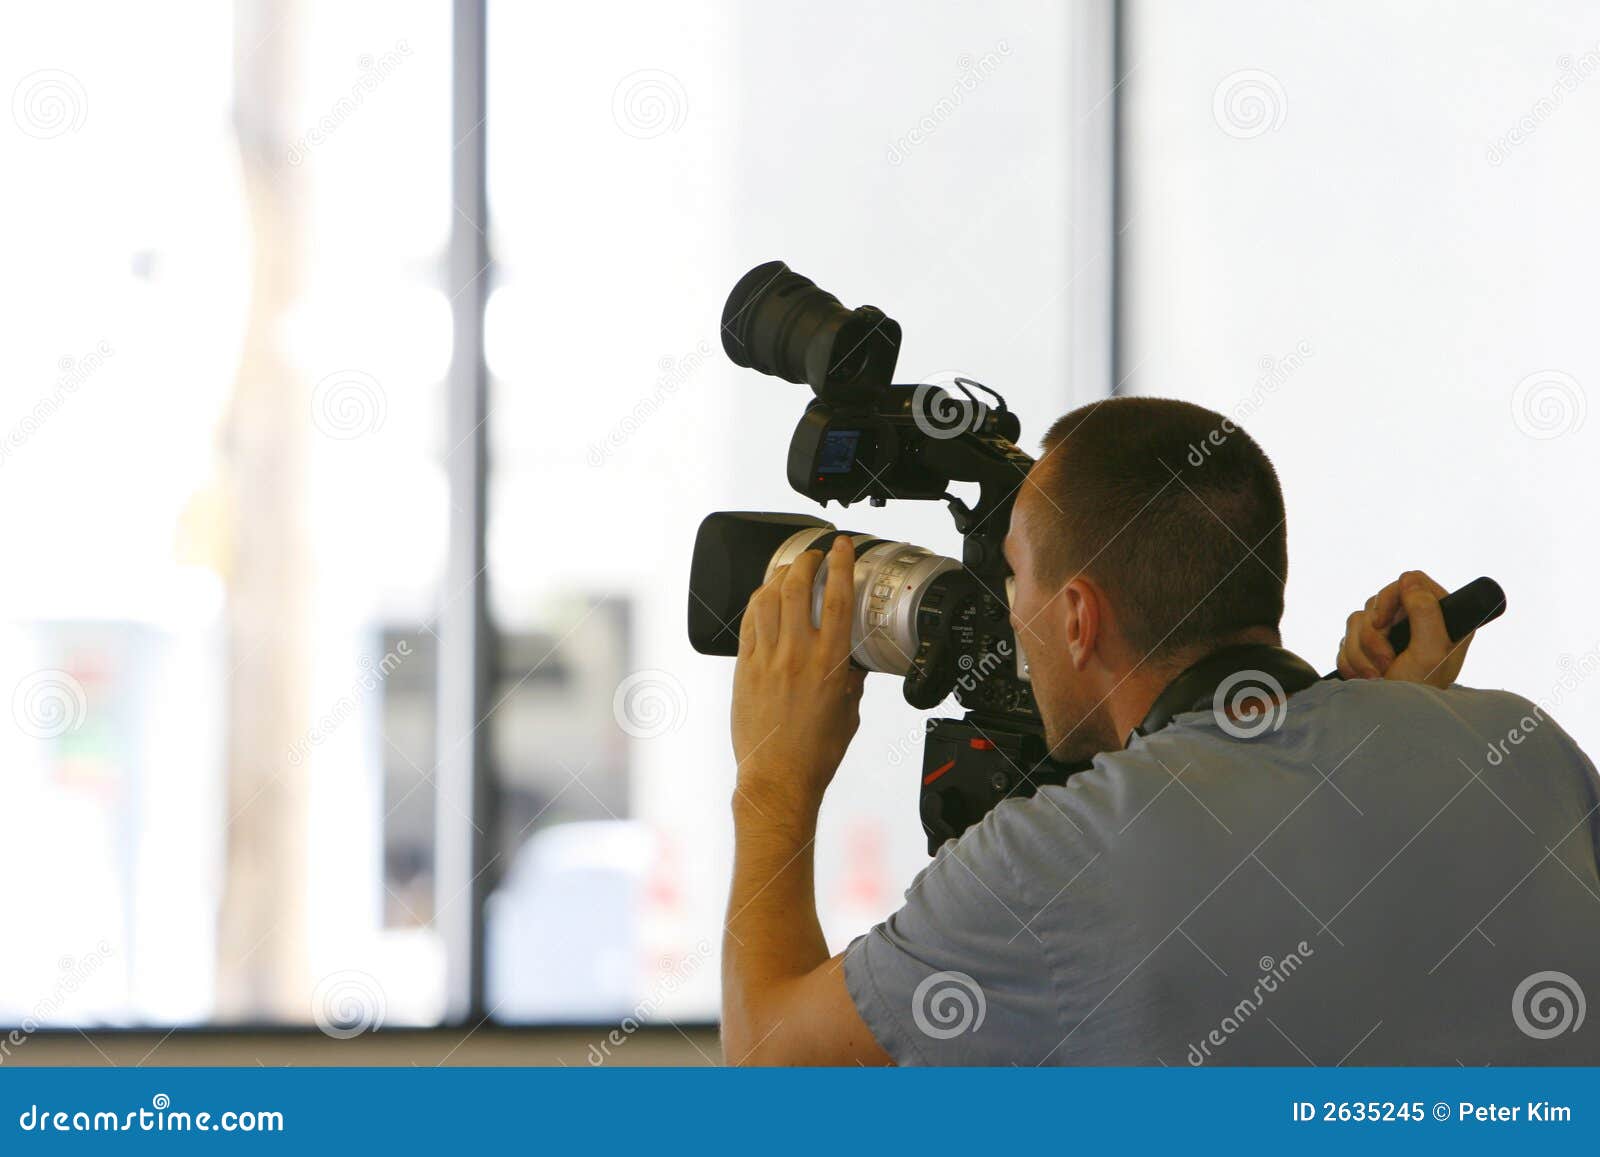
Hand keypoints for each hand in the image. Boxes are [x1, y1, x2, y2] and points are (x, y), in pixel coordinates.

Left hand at [731, 536, 865, 817]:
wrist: (778, 778)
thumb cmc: (814, 754)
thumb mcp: (849, 713)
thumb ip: (851, 681)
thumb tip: (853, 664)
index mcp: (829, 663)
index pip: (837, 598)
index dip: (840, 564)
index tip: (840, 547)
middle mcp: (796, 655)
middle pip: (797, 587)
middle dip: (805, 560)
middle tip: (812, 554)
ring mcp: (766, 660)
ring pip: (766, 599)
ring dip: (778, 577)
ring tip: (787, 572)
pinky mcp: (743, 669)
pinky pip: (748, 623)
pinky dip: (757, 604)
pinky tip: (763, 600)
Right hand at [1337, 570, 1472, 687]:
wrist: (1389, 721)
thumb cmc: (1417, 690)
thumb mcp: (1430, 653)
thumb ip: (1426, 612)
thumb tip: (1408, 580)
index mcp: (1441, 617)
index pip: (1411, 581)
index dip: (1392, 598)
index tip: (1384, 623)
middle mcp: (1415, 621)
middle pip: (1378, 601)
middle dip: (1373, 635)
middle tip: (1386, 661)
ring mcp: (1389, 634)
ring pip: (1357, 620)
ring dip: (1361, 652)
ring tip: (1376, 675)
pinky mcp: (1366, 647)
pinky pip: (1345, 639)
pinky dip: (1351, 660)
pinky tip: (1365, 677)